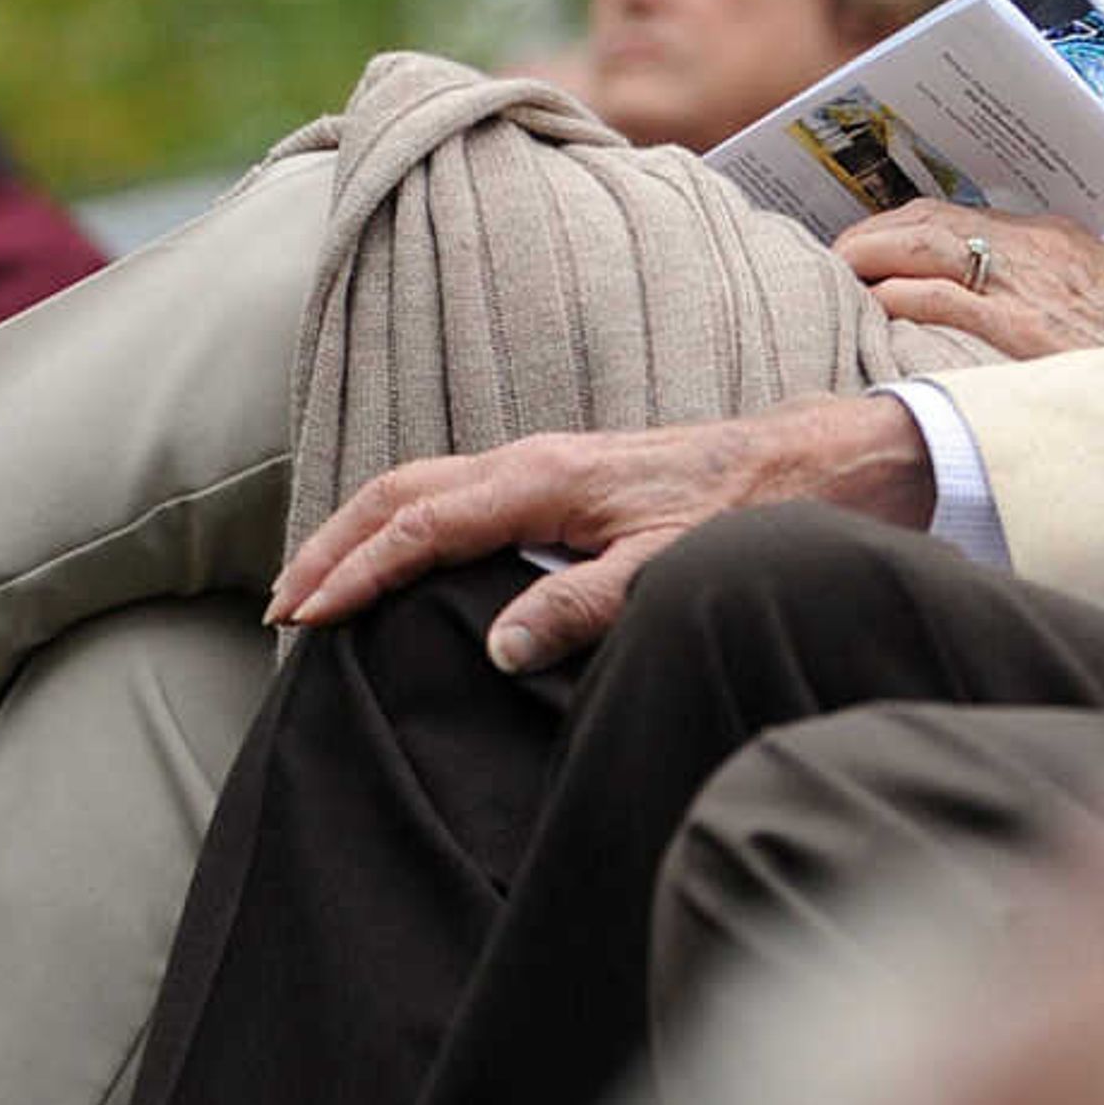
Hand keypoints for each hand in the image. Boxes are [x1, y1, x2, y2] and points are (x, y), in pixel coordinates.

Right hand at [266, 391, 935, 672]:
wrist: (822, 459)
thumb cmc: (753, 508)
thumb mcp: (670, 567)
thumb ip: (583, 606)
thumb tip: (498, 645)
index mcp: (547, 479)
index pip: (420, 524)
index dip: (355, 572)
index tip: (301, 620)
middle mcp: (538, 461)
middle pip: (404, 492)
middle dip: (334, 544)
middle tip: (281, 610)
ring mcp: (553, 465)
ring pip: (430, 487)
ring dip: (366, 531)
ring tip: (319, 587)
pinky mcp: (572, 479)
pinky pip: (464, 495)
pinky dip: (412, 524)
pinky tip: (408, 562)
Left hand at [835, 198, 1103, 358]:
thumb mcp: (1092, 293)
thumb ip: (1042, 286)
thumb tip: (990, 296)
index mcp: (1048, 235)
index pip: (953, 213)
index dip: (899, 224)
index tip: (870, 241)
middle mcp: (1033, 246)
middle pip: (928, 219)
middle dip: (872, 233)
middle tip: (837, 256)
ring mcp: (1027, 283)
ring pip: (926, 246)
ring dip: (872, 256)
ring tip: (841, 274)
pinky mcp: (1023, 326)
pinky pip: (944, 298)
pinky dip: (902, 295)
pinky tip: (877, 305)